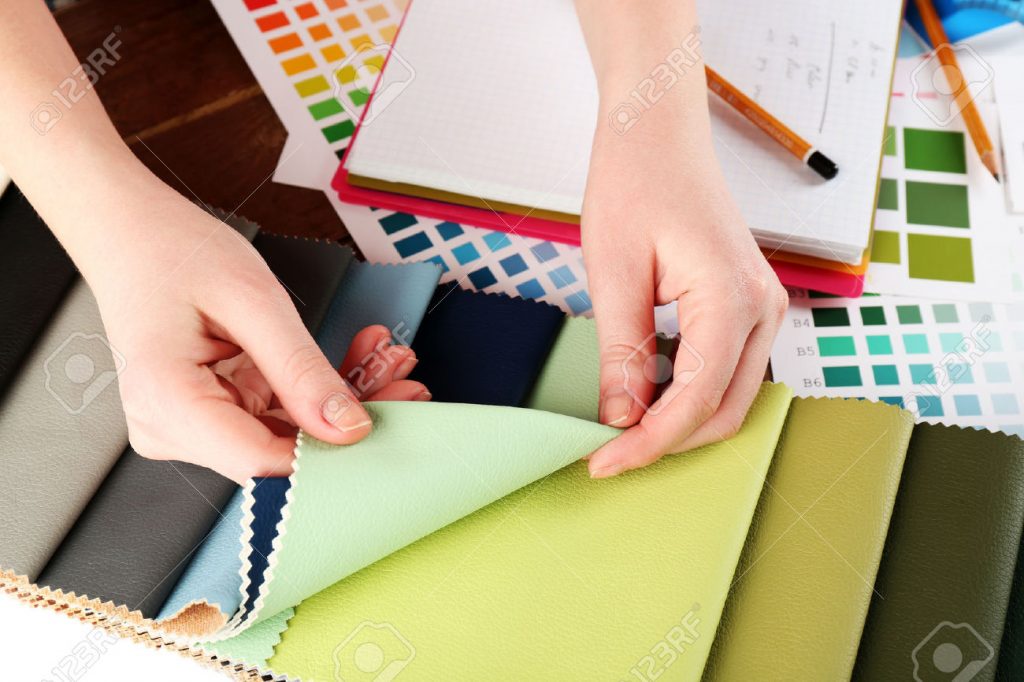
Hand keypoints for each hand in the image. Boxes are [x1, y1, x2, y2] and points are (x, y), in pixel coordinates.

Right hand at [89, 190, 428, 483]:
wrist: (130, 231)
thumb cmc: (172, 251)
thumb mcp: (253, 301)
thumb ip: (301, 369)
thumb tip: (346, 426)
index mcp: (169, 403)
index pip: (265, 463)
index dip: (335, 451)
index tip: (390, 417)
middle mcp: (173, 428)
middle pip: (282, 451)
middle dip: (349, 416)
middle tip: (404, 379)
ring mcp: (189, 425)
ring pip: (288, 434)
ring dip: (341, 398)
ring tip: (383, 358)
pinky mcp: (209, 413)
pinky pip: (276, 414)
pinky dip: (317, 388)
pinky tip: (353, 358)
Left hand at [582, 116, 786, 477]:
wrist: (659, 133)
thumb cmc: (636, 183)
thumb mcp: (614, 274)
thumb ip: (623, 354)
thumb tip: (623, 419)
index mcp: (732, 299)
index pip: (696, 403)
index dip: (648, 444)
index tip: (602, 463)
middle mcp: (763, 308)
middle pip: (724, 412)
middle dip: (666, 441)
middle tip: (608, 451)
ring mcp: (764, 306)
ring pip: (730, 396)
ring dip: (679, 419)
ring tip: (622, 422)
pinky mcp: (750, 304)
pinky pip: (728, 369)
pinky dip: (690, 391)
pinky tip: (647, 388)